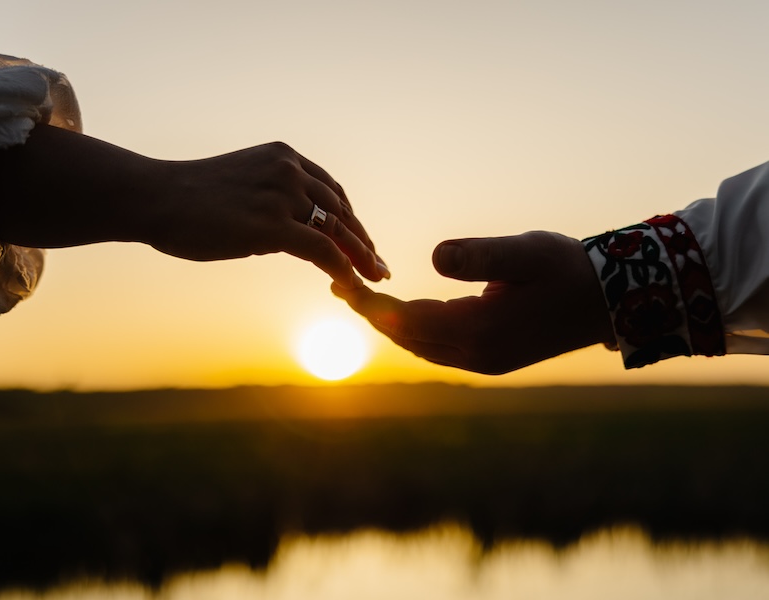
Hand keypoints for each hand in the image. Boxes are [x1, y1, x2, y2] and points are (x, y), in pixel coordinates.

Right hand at [0, 128, 387, 288]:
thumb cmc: (187, 197)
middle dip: (363, 241)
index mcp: (283, 157)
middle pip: (341, 210)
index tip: (362, 242)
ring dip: (361, 258)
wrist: (154, 197)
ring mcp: (282, 195)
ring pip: (337, 230)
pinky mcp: (272, 225)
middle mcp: (289, 170)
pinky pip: (323, 250)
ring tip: (376, 279)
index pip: (331, 190)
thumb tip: (289, 233)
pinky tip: (352, 285)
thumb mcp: (239, 187)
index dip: (350, 219)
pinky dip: (344, 269)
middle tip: (380, 266)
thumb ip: (269, 201)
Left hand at [332, 231, 614, 373]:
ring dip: (390, 323)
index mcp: (480, 332)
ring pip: (420, 346)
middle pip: (407, 338)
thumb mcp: (526, 253)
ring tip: (361, 299)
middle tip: (342, 286)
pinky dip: (414, 329)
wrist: (610, 300)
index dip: (373, 304)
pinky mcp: (491, 358)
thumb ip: (480, 256)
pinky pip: (438, 348)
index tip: (344, 283)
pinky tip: (404, 311)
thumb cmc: (569, 268)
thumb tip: (433, 255)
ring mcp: (484, 362)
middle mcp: (477, 355)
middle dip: (373, 315)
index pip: (408, 320)